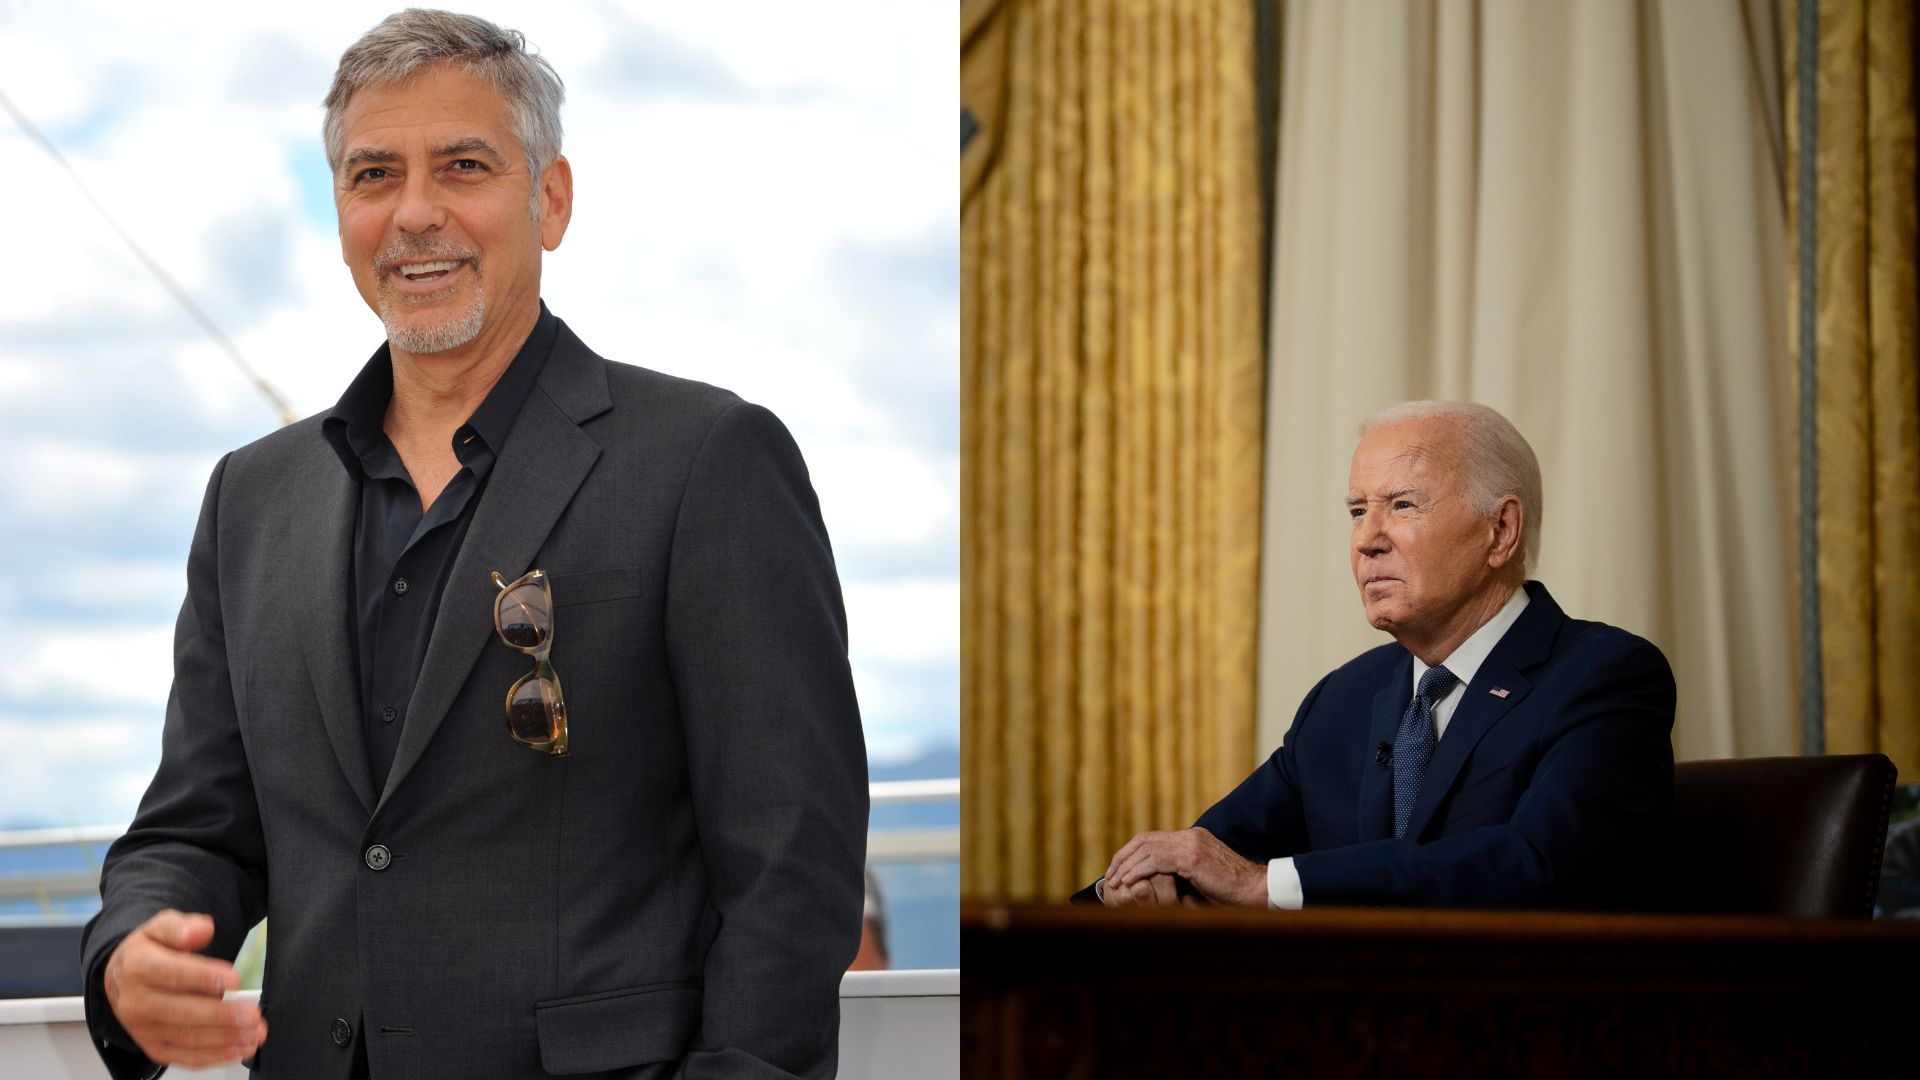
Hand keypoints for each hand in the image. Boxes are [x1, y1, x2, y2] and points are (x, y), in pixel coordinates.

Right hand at [103, 910, 266, 1067]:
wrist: (122, 977)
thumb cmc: (149, 951)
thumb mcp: (160, 927)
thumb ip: (181, 927)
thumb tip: (202, 928)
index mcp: (137, 968)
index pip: (172, 975)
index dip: (204, 978)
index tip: (235, 980)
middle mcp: (136, 1003)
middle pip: (182, 1012)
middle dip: (221, 1016)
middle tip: (252, 1015)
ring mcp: (143, 1030)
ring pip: (187, 1038)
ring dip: (225, 1039)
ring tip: (255, 1034)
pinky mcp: (154, 1048)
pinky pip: (186, 1057)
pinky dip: (216, 1056)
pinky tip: (241, 1049)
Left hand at [1106, 828, 1267, 907]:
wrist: (1258, 890)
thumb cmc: (1234, 891)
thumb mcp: (1204, 877)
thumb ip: (1185, 873)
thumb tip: (1162, 882)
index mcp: (1193, 838)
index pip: (1153, 839)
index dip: (1132, 853)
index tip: (1119, 869)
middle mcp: (1190, 836)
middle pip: (1145, 840)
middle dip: (1123, 857)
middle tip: (1109, 875)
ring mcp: (1191, 844)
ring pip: (1147, 848)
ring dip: (1126, 865)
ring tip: (1113, 881)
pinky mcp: (1192, 857)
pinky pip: (1156, 860)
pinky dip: (1138, 870)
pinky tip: (1128, 881)